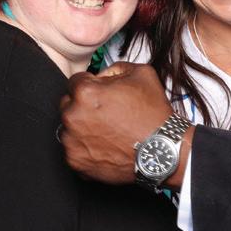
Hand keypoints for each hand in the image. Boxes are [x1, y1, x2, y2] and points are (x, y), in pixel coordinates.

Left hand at [59, 63, 188, 184]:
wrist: (162, 151)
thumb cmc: (153, 115)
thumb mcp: (142, 74)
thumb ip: (115, 68)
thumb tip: (102, 74)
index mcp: (84, 93)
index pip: (75, 81)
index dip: (91, 85)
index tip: (102, 94)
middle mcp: (72, 117)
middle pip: (68, 105)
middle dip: (83, 106)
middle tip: (106, 113)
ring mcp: (72, 142)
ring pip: (69, 128)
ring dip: (82, 127)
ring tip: (107, 131)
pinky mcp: (76, 162)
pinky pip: (74, 150)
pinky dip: (86, 149)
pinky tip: (105, 146)